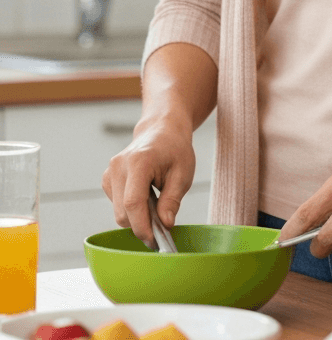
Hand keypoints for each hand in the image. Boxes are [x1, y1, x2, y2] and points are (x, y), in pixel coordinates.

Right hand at [102, 113, 195, 246]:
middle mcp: (118, 166)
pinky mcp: (107, 179)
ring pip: (118, 211)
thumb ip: (172, 199)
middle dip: (141, 224)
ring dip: (136, 216)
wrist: (162, 131)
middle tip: (162, 226)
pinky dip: (130, 208)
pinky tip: (146, 195)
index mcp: (139, 161)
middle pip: (122, 211)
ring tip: (157, 203)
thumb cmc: (175, 149)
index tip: (154, 241)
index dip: (142, 226)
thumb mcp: (183, 173)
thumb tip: (165, 224)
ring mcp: (110, 172)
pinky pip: (116, 205)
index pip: (133, 203)